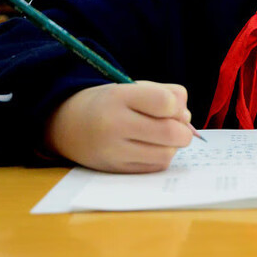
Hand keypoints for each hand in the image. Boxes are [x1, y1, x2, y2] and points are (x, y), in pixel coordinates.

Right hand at [44, 81, 193, 172]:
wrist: (68, 124)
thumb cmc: (109, 103)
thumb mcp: (132, 87)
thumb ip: (166, 94)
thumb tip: (187, 118)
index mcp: (118, 97)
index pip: (165, 102)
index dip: (177, 106)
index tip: (171, 107)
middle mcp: (114, 125)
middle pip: (171, 133)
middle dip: (183, 130)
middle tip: (178, 126)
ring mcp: (113, 152)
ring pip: (166, 154)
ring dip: (172, 146)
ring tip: (161, 137)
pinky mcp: (116, 170)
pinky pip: (155, 167)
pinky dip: (160, 157)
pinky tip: (150, 147)